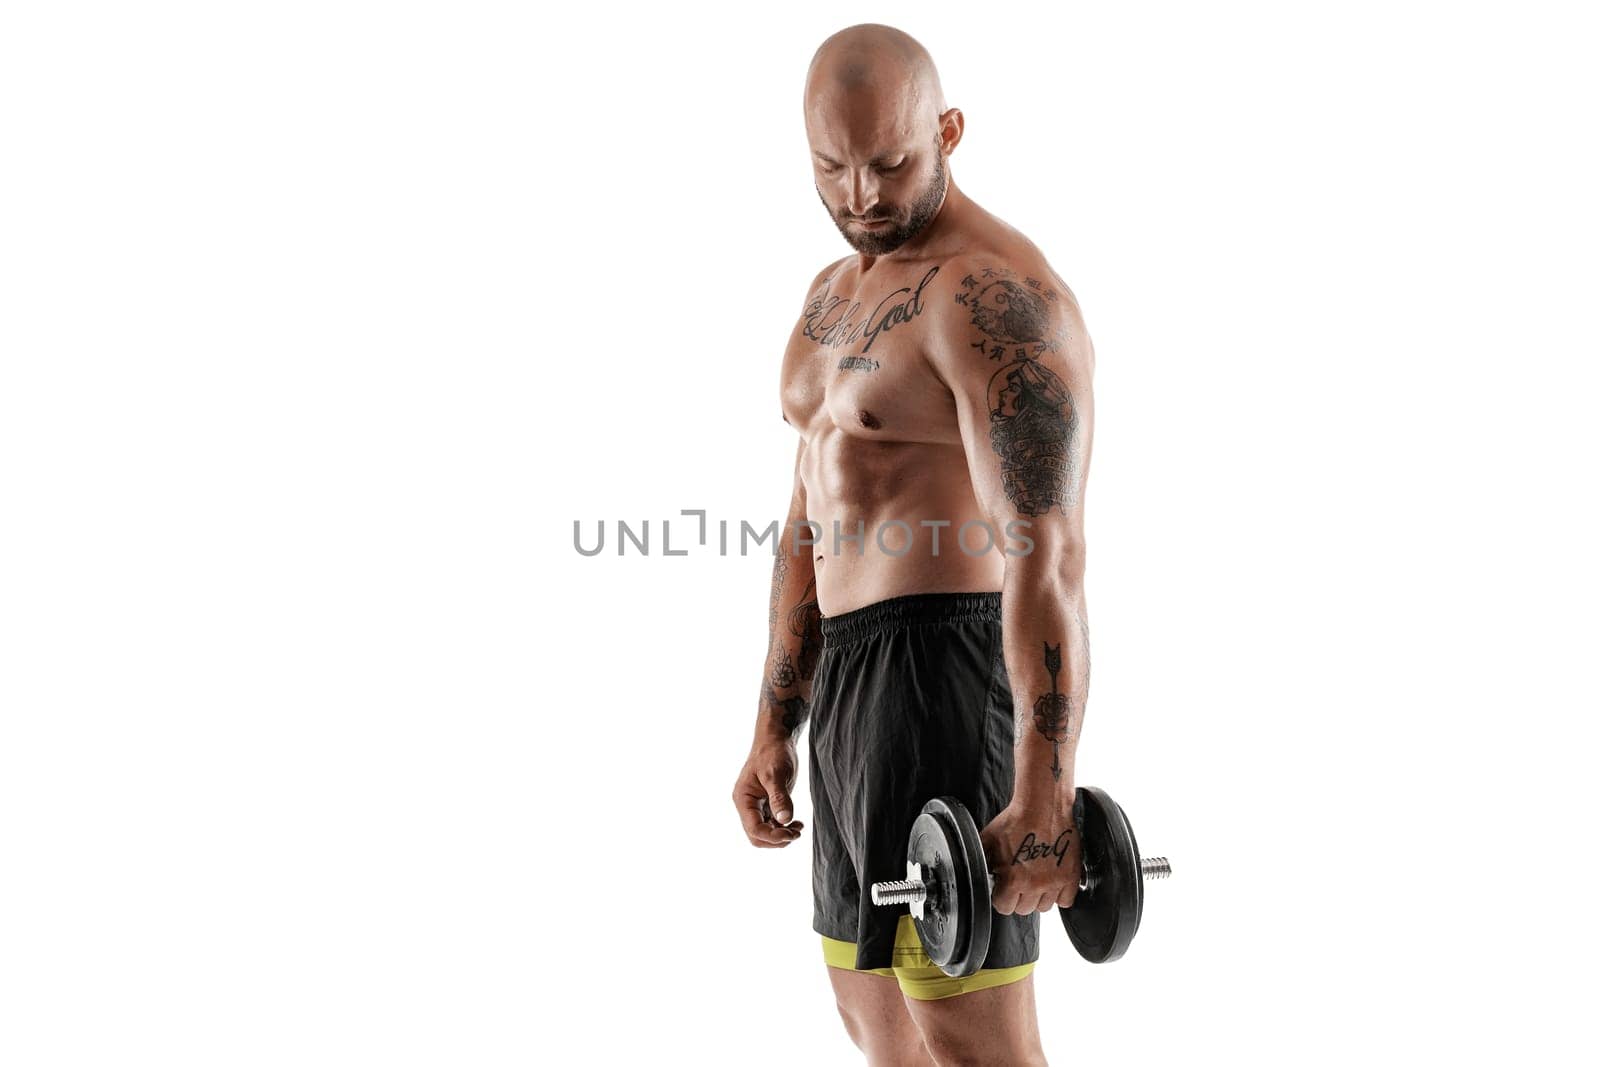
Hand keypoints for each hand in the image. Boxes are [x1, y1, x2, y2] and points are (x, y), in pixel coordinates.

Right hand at [732, 739, 804, 847]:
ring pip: (765, 832)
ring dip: (781, 835)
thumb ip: (779, 798)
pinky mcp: (767, 803)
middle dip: (776, 839)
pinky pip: (772, 824)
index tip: (791, 833)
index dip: (772, 836)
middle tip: (796, 833)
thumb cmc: (773, 751)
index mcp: (743, 799)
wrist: (776, 737)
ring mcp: (756, 805)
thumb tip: (784, 821)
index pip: (754, 829)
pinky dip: (783, 828)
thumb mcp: (776, 773)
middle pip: (757, 836)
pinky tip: (796, 822)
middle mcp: (747, 805)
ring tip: (798, 828)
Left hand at [978, 799, 1082, 914]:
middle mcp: (1036, 884)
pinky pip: (1065, 900)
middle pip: (1024, 909)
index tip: (1003, 888)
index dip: (1001, 896)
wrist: (1042, 805)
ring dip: (1038, 896)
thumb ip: (982, 861)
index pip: (1004, 907)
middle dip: (1018, 896)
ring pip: (1044, 906)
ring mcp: (1055, 881)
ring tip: (1034, 878)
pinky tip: (1051, 880)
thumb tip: (978, 874)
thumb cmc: (1016, 819)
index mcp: (1014, 879)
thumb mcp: (988, 840)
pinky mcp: (1071, 876)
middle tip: (1019, 880)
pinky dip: (1058, 894)